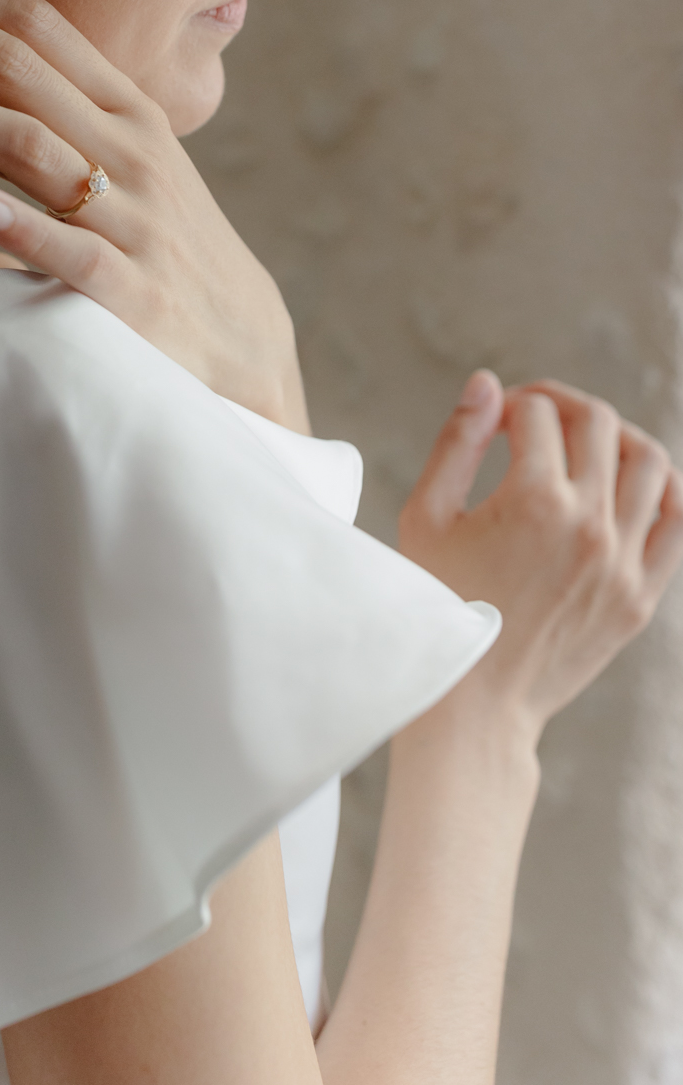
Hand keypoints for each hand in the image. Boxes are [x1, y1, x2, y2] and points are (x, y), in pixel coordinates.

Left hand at [0, 0, 307, 427]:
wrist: (239, 343)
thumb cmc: (157, 237)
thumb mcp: (121, 157)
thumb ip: (56, 107)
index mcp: (123, 108)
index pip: (34, 23)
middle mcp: (128, 150)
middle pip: (14, 65)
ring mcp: (133, 221)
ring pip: (29, 147)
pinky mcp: (133, 297)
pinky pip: (77, 257)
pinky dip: (25, 230)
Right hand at [399, 372, 682, 738]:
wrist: (474, 701)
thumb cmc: (439, 604)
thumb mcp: (427, 515)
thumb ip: (458, 441)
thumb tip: (488, 383)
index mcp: (532, 501)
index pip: (537, 412)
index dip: (510, 405)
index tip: (494, 425)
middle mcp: (588, 525)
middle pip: (597, 422)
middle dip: (562, 404)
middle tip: (535, 418)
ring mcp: (623, 561)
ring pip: (650, 460)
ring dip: (616, 436)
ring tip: (585, 445)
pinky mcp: (640, 594)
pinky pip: (678, 520)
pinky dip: (662, 487)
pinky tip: (630, 484)